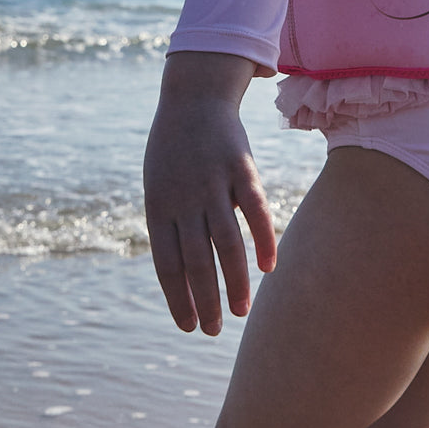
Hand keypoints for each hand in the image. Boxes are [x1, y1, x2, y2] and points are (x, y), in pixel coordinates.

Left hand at [143, 52, 276, 334]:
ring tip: (242, 311)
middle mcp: (184, 199)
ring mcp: (213, 183)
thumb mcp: (159, 186)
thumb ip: (171, 227)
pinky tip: (270, 267)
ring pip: (227, 243)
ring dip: (235, 282)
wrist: (193, 96)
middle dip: (206, 301)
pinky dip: (264, 241)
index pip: (167, 265)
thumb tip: (184, 277)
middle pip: (197, 261)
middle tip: (215, 331)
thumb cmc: (173, 150)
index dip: (178, 299)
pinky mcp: (241, 169)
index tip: (189, 327)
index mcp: (158, 207)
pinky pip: (255, 211)